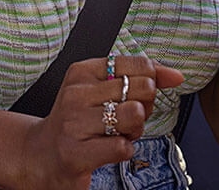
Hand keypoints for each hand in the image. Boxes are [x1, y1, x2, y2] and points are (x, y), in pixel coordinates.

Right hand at [15, 56, 182, 188]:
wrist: (41, 155)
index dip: (152, 81)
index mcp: (82, 72)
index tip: (142, 94)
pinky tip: (107, 149)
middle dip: (146, 106)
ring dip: (135, 129)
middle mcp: (76, 94)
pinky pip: (123, 147)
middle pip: (142, 89)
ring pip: (134, 115)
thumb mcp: (103, 91)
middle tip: (129, 117)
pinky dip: (125, 150)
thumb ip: (141, 78)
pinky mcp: (76, 154)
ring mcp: (74, 124)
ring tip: (119, 133)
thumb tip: (177, 76)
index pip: (137, 64)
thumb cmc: (79, 121)